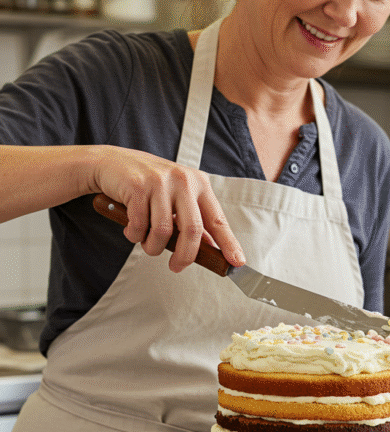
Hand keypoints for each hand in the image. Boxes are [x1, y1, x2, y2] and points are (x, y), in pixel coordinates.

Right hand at [90, 145, 245, 272]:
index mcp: (199, 184)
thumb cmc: (147, 185)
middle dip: (185, 256)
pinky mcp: (138, 187)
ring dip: (152, 247)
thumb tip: (210, 248)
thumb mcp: (176, 197)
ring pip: (163, 232)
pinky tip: (132, 229)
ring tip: (146, 242)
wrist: (111, 163)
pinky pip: (139, 226)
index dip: (228, 243)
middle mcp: (183, 181)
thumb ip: (192, 219)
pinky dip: (134, 236)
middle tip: (177, 267)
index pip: (218, 220)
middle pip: (193, 231)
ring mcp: (161, 182)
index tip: (236, 262)